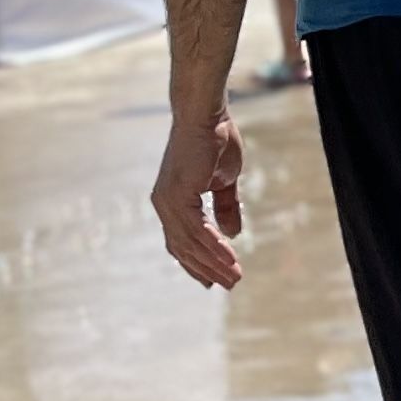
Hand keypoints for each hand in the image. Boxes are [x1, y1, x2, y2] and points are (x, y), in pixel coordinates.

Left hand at [153, 105, 246, 287]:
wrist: (207, 115)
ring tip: (235, 277)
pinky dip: (214, 246)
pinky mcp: (177, 195)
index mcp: (173, 201)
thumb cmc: (215, 141)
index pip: (181, 241)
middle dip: (207, 269)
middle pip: (184, 248)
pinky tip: (230, 258)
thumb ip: (226, 207)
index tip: (213, 281)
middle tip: (230, 285)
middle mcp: (165, 205)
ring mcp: (168, 201)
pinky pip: (197, 230)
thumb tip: (233, 233)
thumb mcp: (225, 181)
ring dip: (214, 263)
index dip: (196, 262)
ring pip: (191, 243)